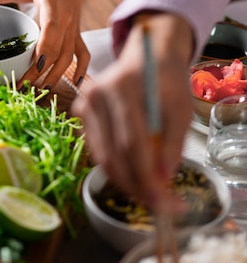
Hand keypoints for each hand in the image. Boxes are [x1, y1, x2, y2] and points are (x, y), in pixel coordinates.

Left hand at [0, 0, 90, 88]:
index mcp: (51, 2)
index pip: (51, 27)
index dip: (45, 47)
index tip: (36, 65)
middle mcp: (65, 18)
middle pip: (58, 49)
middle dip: (44, 71)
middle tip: (26, 86)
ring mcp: (73, 28)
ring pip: (70, 56)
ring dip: (58, 75)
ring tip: (42, 91)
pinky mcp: (78, 34)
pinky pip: (83, 54)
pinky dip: (81, 70)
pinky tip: (74, 84)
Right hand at [72, 13, 193, 205]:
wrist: (148, 56)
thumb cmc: (167, 82)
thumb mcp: (180, 109)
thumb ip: (173, 143)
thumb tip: (163, 180)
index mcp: (123, 87)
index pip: (132, 142)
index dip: (147, 176)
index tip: (164, 200)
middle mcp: (97, 95)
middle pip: (114, 154)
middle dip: (136, 186)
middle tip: (157, 206)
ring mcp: (85, 103)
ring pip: (102, 157)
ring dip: (125, 182)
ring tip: (147, 196)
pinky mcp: (81, 112)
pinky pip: (97, 150)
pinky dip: (115, 168)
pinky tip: (133, 177)